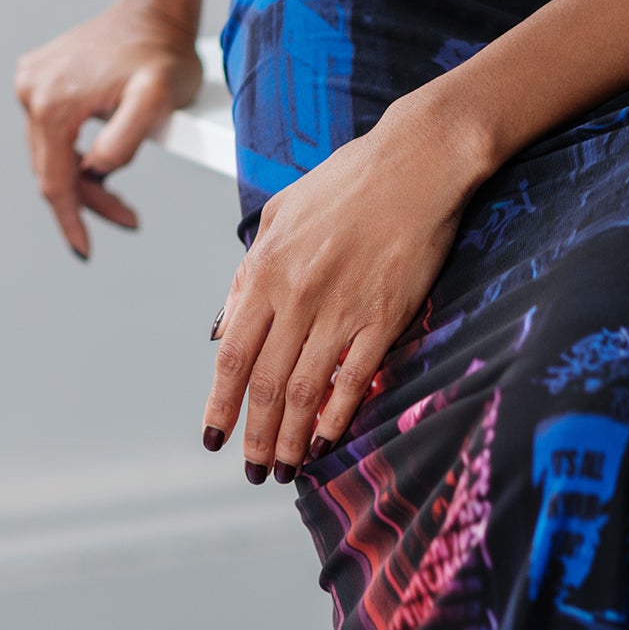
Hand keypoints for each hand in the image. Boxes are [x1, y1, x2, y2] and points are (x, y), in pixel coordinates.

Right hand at [15, 0, 202, 259]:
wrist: (155, 11)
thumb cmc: (163, 54)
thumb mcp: (157, 100)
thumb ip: (125, 139)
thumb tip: (96, 169)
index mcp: (53, 104)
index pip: (56, 181)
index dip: (71, 221)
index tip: (84, 250)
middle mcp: (32, 91)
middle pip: (52, 169)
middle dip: (87, 201)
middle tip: (129, 216)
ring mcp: (31, 82)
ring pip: (50, 152)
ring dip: (81, 176)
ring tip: (119, 191)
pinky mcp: (37, 77)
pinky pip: (50, 130)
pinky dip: (73, 149)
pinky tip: (100, 154)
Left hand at [202, 98, 482, 477]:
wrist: (415, 161)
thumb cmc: (347, 182)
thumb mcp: (278, 215)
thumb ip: (248, 271)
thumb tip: (224, 325)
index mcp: (265, 269)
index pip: (232, 354)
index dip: (220, 403)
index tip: (214, 437)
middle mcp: (297, 294)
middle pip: (266, 384)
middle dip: (256, 435)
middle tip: (253, 468)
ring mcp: (342, 307)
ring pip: (306, 390)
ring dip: (293, 437)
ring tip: (286, 468)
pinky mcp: (385, 314)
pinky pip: (354, 377)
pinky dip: (337, 415)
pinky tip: (327, 440)